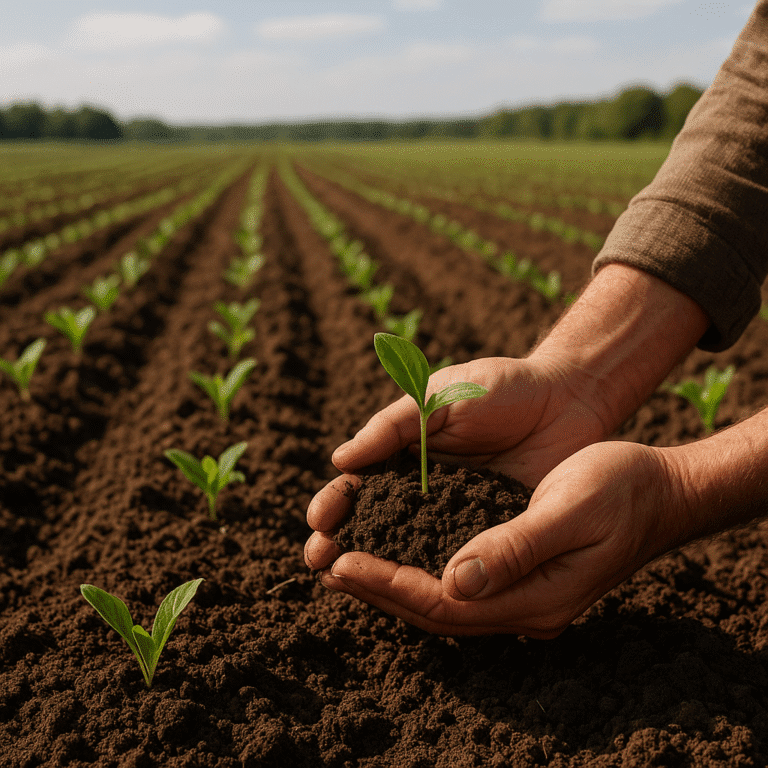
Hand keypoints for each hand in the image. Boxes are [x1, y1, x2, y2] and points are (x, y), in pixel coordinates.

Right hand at [305, 355, 606, 575]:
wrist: (569, 397)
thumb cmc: (501, 387)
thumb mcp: (441, 396)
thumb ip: (394, 426)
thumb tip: (341, 461)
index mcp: (406, 453)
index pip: (360, 484)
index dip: (335, 504)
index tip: (319, 523)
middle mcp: (424, 490)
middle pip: (374, 523)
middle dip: (343, 542)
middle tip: (320, 563)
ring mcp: (457, 515)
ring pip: (410, 548)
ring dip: (378, 567)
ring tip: (348, 583)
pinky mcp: (492, 533)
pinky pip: (459, 559)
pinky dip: (435, 577)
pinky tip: (413, 595)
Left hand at [311, 441, 683, 636]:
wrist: (660, 490)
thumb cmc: (620, 489)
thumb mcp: (570, 509)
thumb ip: (515, 547)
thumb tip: (454, 580)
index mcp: (537, 596)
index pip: (445, 603)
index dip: (390, 584)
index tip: (343, 563)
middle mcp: (525, 605)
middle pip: (436, 610)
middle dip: (378, 589)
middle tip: (327, 566)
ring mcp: (524, 594)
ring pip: (443, 601)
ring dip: (392, 583)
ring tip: (345, 564)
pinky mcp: (520, 573)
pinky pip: (457, 583)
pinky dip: (418, 570)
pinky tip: (395, 554)